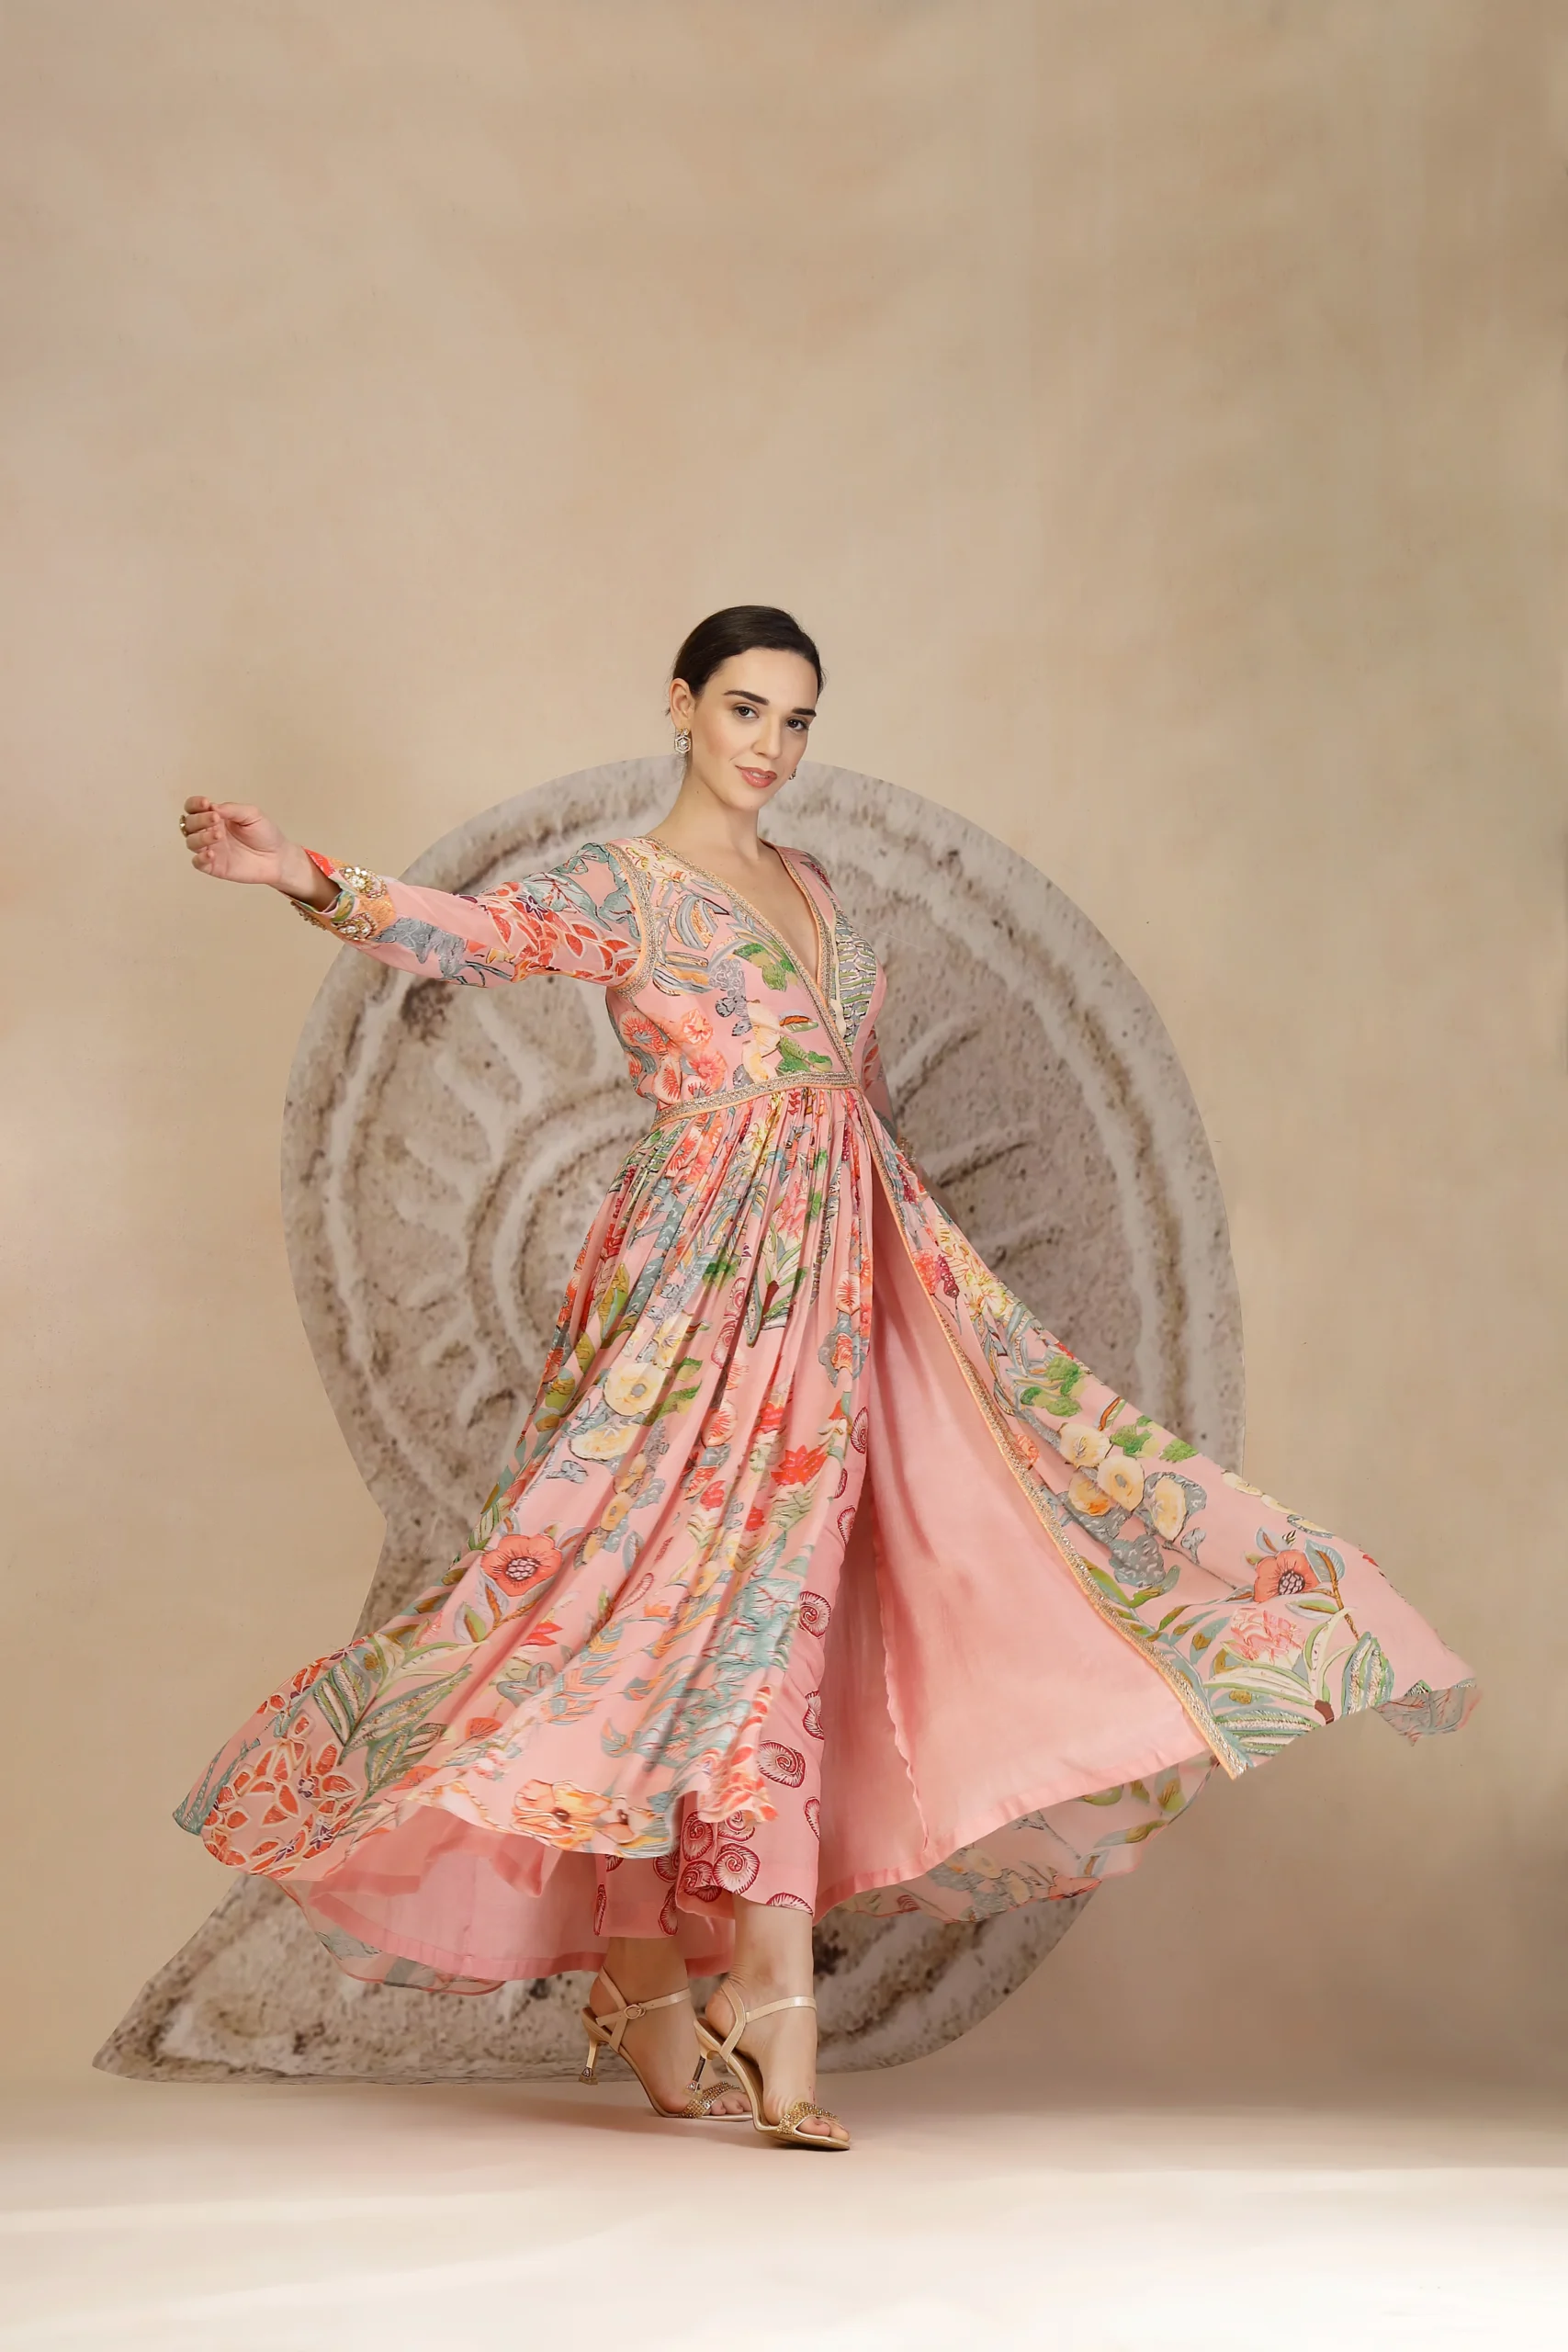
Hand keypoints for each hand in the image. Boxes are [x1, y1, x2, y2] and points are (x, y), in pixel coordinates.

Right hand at [179, 798, 333, 905]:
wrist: (278, 857)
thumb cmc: (265, 834)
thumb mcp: (252, 814)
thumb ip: (232, 809)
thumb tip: (212, 807)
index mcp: (216, 816)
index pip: (194, 808)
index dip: (194, 804)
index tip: (206, 803)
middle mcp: (209, 831)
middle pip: (189, 823)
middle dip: (199, 819)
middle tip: (215, 819)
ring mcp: (211, 849)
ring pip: (191, 842)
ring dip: (200, 837)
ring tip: (217, 835)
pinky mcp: (214, 866)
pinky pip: (197, 863)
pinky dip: (199, 858)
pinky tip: (211, 854)